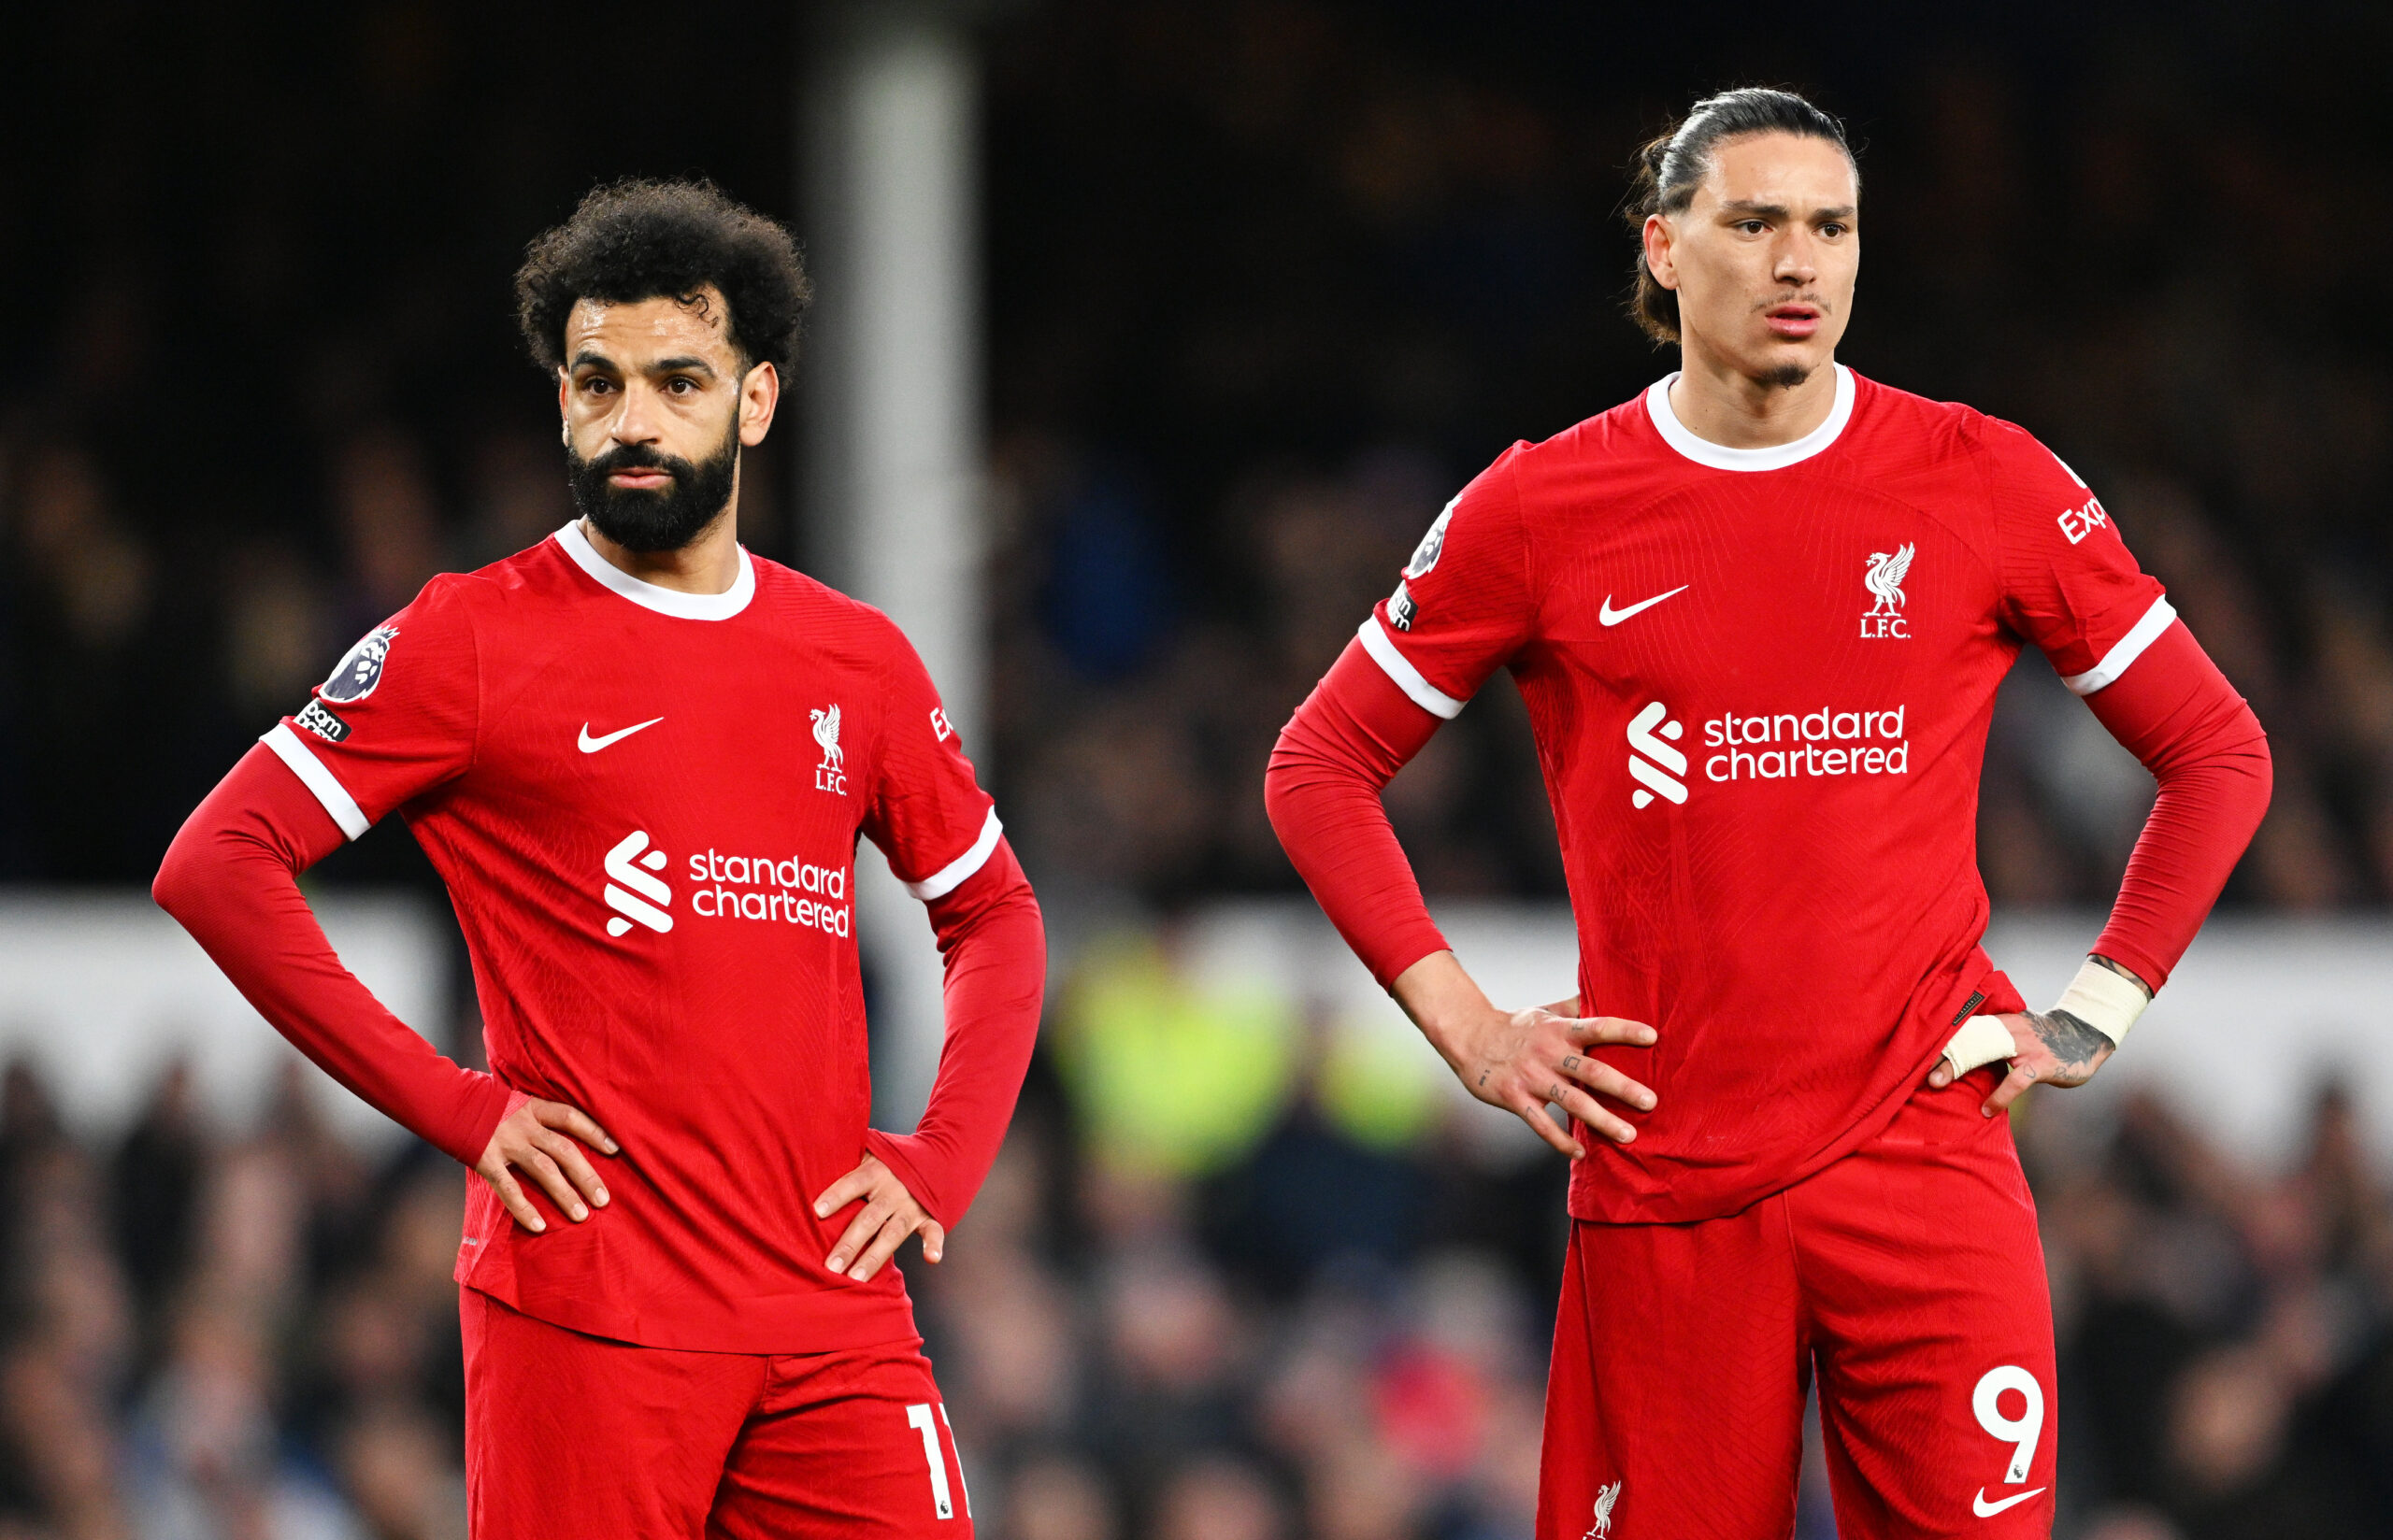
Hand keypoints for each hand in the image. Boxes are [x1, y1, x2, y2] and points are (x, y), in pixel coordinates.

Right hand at [475, 1096, 617, 1232]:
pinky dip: (524, 1208)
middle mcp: (524, 1125)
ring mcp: (506, 1143)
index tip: (615, 1150)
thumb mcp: (517, 1103)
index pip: (571, 1117)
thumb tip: (564, 1140)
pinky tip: (539, 1225)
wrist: (447, 1102)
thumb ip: (537, 1119)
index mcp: (534, 1108)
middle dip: (586, 1175)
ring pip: (543, 1170)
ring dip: (564, 1193)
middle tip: (604, 1200)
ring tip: (582, 1216)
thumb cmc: (487, 1107)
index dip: (594, 1132)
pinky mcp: (486, 1160)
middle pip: (564, 1149)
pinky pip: (509, 1188)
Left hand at [812, 1153, 942, 1282]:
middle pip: (869, 1218)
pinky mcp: (930, 1216)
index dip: (836, 1197)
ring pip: (892, 1233)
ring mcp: (913, 1204)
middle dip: (850, 1243)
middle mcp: (894, 1189)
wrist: (936, 1155)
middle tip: (831, 1266)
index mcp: (877, 1171)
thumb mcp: (871, 1151)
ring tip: (856, 1278)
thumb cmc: (891, 1159)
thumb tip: (810, 1154)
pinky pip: (933, 1231)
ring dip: (875, 1256)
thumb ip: (846, 1157)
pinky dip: (934, 1245)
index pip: (853, 1183)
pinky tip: (931, 1259)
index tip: (817, 1212)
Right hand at [1393, 952, 1656, 1158]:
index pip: (1597, 1027)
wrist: (1469, 1038)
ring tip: (1629, 1135)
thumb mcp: (1545, 1012)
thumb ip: (1576, 1007)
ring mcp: (1532, 1078)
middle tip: (1651, 1101)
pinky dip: (1560, 1141)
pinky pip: (1541, 1124)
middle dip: (1622, 1087)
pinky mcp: (1515, 1098)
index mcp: (1560, 1031)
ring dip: (1601, 1119)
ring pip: (1572, 1101)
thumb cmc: (1515, 1026)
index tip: (1653, 1037)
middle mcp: (1549, 1053)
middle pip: (1591, 1071)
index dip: (1625, 1031)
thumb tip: (1605, 988)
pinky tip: (1582, 1154)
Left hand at [1926, 1009, 2114, 1116]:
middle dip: (1941, 1052)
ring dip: (1958, 1067)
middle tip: (1917, 1069)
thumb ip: (1988, 1040)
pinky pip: (2017, 1081)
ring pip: (1985, 1052)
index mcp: (1998, 1019)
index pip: (1963, 1025)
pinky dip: (2000, 1096)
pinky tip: (1986, 1110)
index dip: (1939, 1037)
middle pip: (1967, 1036)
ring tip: (1936, 1084)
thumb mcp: (2013, 1033)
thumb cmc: (2042, 1038)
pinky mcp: (2042, 1064)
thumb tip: (1955, 1053)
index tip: (1913, 1050)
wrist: (2085, 1034)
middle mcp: (2008, 1028)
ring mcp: (2025, 1046)